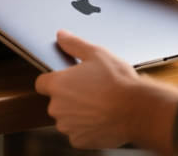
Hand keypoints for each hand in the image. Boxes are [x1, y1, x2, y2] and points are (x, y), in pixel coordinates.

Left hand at [35, 30, 177, 152]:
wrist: (136, 110)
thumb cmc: (117, 82)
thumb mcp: (96, 54)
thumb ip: (74, 44)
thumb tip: (61, 36)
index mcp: (58, 84)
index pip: (41, 82)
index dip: (53, 80)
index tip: (66, 80)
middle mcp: (57, 107)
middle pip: (55, 101)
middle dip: (68, 96)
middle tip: (89, 89)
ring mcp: (67, 126)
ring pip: (66, 117)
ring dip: (76, 112)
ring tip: (97, 103)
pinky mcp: (78, 140)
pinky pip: (77, 132)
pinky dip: (86, 127)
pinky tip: (100, 117)